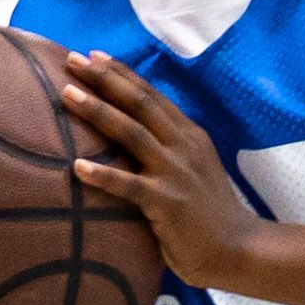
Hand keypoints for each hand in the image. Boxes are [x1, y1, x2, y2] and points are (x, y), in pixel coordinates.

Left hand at [58, 50, 261, 289]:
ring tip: (67, 94)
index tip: (92, 56)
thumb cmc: (209, 212)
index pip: (151, 96)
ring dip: (98, 111)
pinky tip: (76, 166)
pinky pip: (129, 185)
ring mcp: (175, 173)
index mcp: (189, 135)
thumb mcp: (195, 167)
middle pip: (139, 103)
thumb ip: (170, 146)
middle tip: (73, 61)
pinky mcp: (167, 203)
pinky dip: (103, 174)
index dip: (121, 74)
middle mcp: (183, 146)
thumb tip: (133, 130)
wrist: (237, 248)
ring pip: (131, 133)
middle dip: (105, 79)